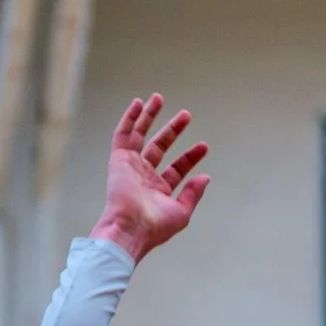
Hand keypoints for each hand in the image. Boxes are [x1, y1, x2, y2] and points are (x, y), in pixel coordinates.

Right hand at [92, 93, 210, 260]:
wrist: (131, 227)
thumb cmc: (155, 226)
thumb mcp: (182, 212)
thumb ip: (193, 193)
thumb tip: (205, 177)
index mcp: (159, 190)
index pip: (177, 168)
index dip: (191, 156)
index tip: (204, 146)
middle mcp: (144, 176)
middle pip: (160, 146)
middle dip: (173, 130)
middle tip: (186, 115)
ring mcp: (131, 166)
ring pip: (140, 135)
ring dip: (149, 117)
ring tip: (159, 98)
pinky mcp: (119, 159)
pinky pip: (123, 134)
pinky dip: (130, 118)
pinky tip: (138, 103)